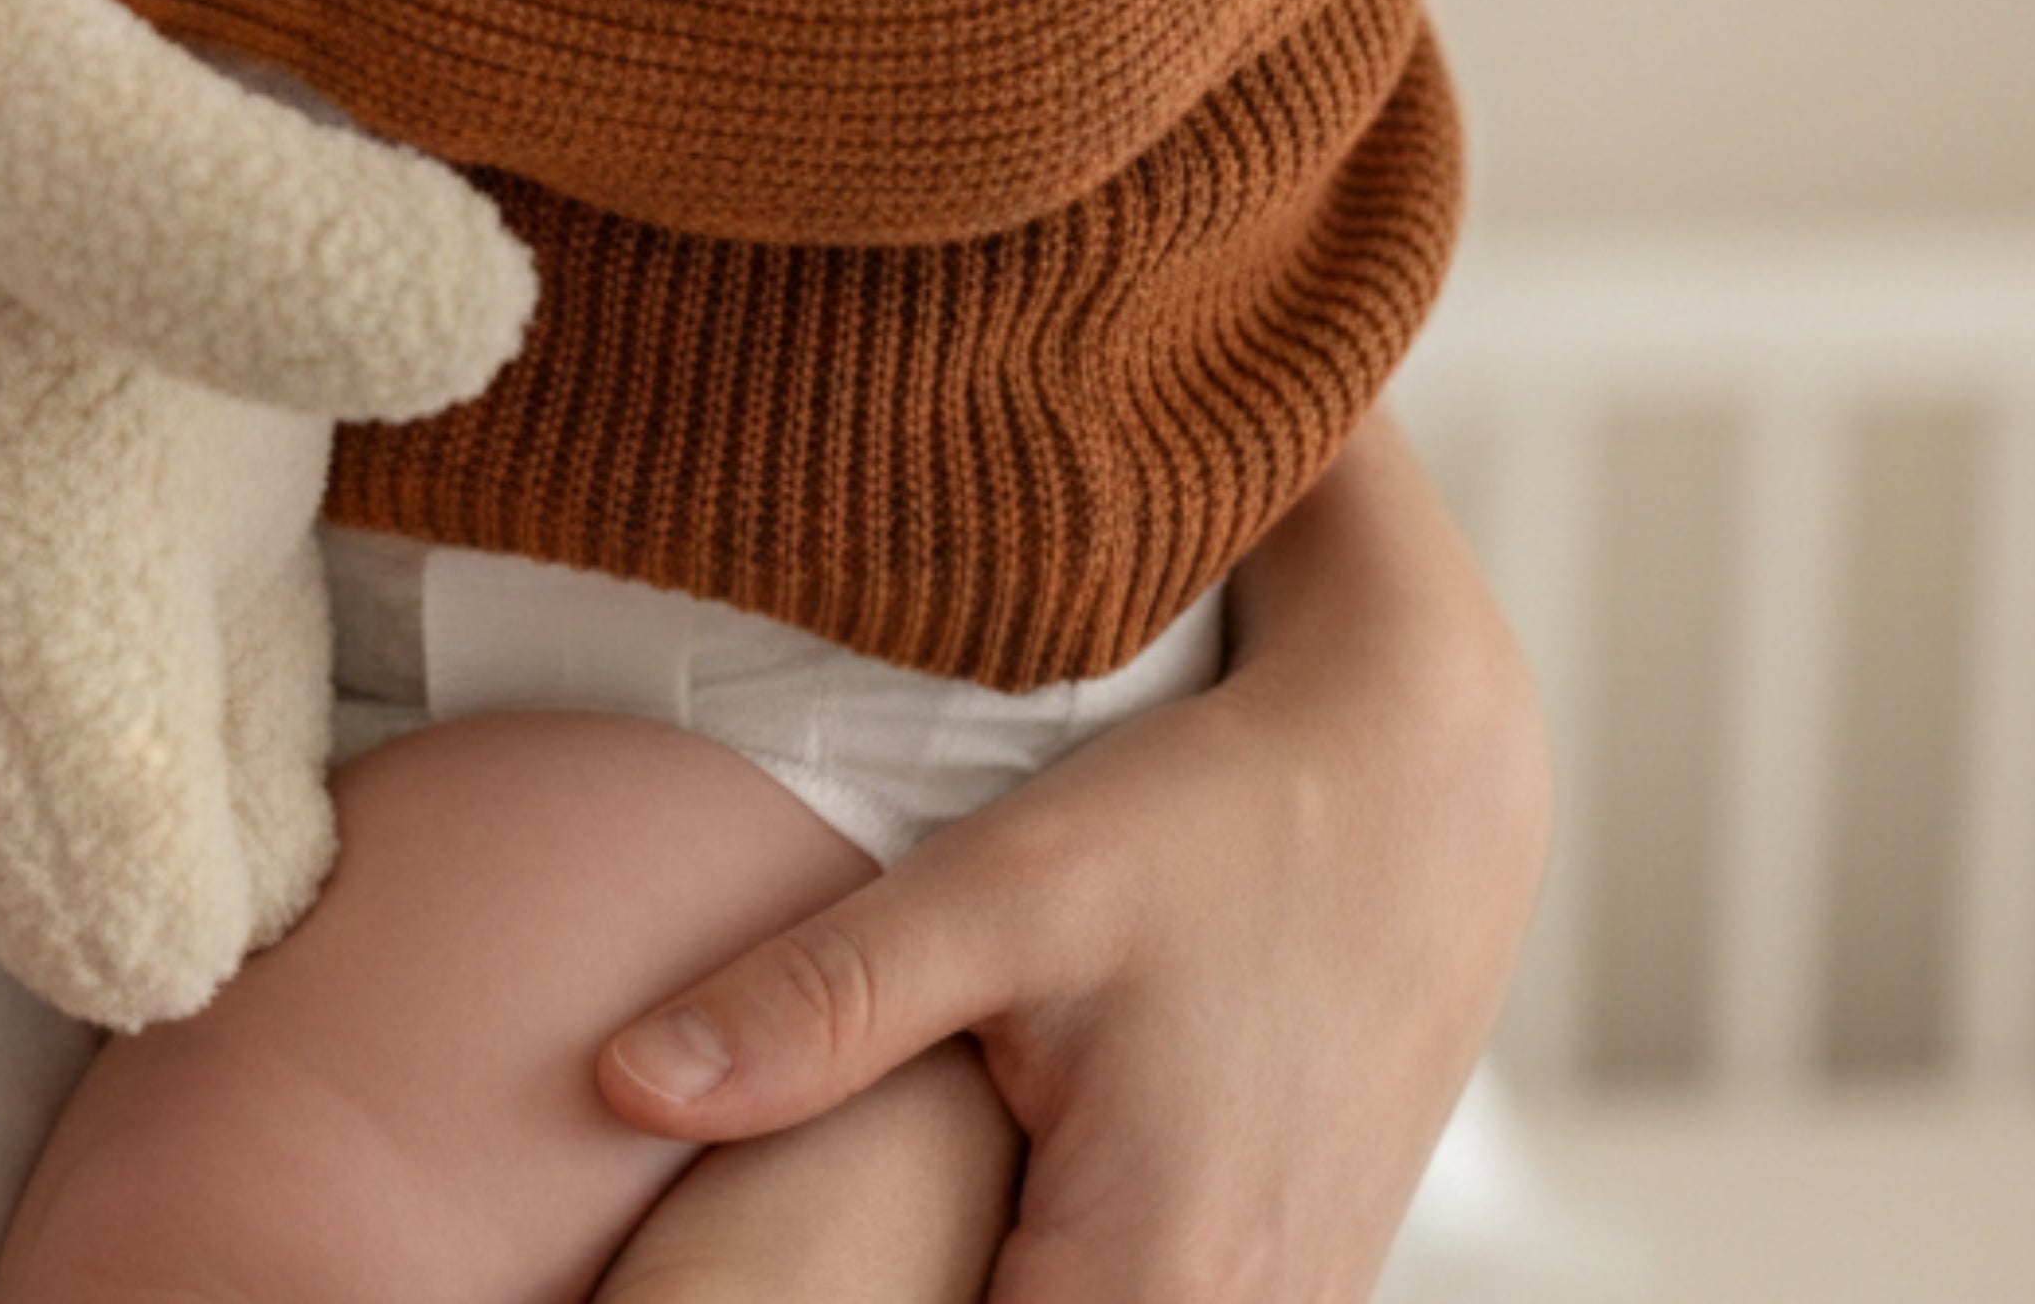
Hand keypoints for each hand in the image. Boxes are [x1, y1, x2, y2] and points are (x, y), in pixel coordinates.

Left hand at [596, 420, 1546, 1303]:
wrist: (1417, 782)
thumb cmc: (1209, 823)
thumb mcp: (1000, 890)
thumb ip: (814, 1005)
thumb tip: (617, 1082)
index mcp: (1159, 1283)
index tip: (719, 1287)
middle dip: (892, 1295)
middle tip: (755, 1255)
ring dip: (959, 1288)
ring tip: (864, 1231)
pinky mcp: (1291, 1286)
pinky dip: (1042, 1282)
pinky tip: (968, 1225)